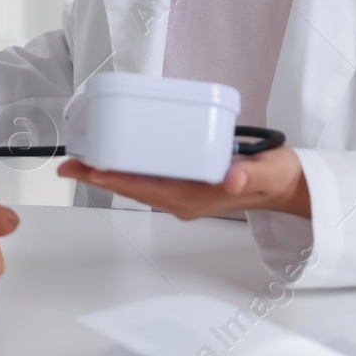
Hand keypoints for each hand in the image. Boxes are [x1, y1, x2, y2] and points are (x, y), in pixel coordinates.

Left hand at [57, 147, 309, 220]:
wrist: (286, 186)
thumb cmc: (276, 176)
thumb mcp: (270, 171)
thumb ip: (252, 174)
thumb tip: (230, 178)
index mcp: (198, 196)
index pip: (146, 188)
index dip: (114, 179)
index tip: (87, 170)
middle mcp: (184, 199)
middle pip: (133, 188)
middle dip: (100, 177)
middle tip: (69, 163)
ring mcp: (183, 194)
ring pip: (138, 185)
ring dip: (110, 174)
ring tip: (82, 161)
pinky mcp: (186, 184)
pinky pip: (150, 179)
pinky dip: (128, 169)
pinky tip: (116, 156)